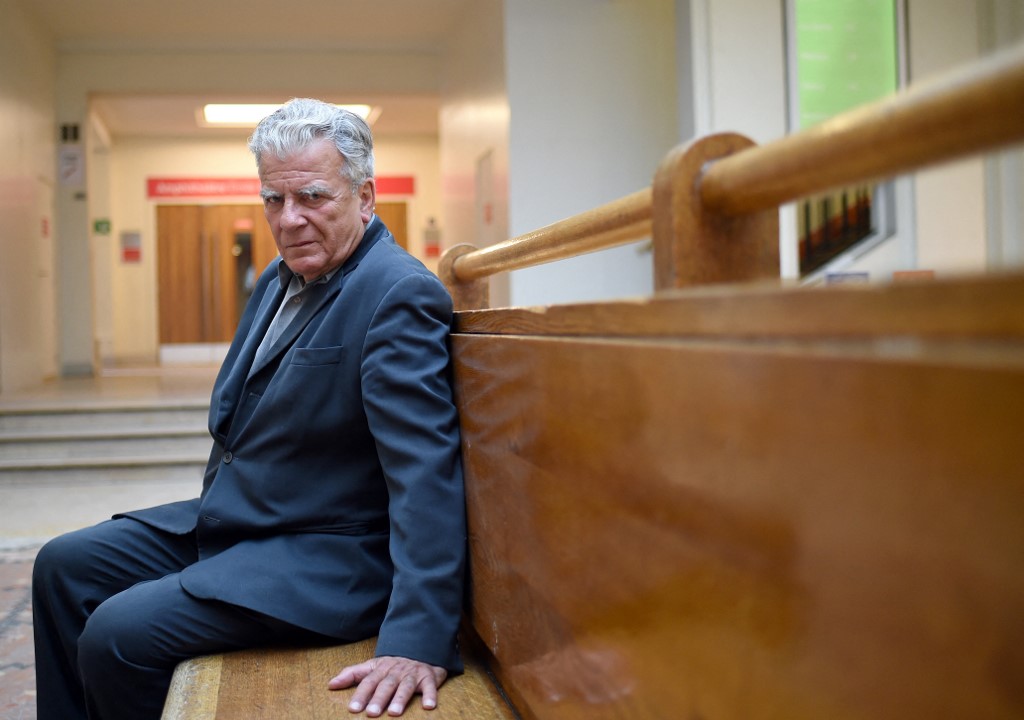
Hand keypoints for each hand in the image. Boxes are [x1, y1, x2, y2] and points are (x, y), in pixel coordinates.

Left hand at [328, 655, 447, 715]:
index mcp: (381, 668)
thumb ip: (352, 675)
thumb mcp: (372, 666)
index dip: (361, 694)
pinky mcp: (429, 677)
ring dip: (401, 699)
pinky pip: (431, 686)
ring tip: (394, 713)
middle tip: (372, 713)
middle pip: (387, 685)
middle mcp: (396, 671)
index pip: (369, 681)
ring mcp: (413, 673)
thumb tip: (330, 684)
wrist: (420, 651)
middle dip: (379, 699)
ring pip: (406, 686)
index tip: (353, 709)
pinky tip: (428, 706)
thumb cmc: (393, 665)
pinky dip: (430, 695)